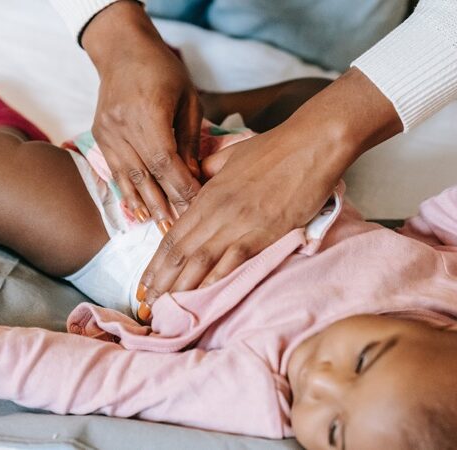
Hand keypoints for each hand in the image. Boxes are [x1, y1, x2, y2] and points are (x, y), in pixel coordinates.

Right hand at [84, 1, 201, 231]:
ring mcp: (106, 132)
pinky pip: (116, 171)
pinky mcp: (99, 136)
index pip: (166, 161)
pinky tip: (139, 213)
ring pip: (129, 177)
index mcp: (148, 112)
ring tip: (161, 230)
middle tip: (181, 230)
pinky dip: (129, 193)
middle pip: (147, 175)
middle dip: (166, 204)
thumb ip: (190, 140)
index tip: (198, 207)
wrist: (122, 50)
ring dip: (147, 206)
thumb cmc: (163, 71)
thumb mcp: (188, 100)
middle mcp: (122, 124)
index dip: (181, 188)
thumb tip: (194, 178)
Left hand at [135, 69, 401, 313]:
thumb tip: (194, 180)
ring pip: (200, 261)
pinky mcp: (264, 233)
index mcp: (208, 194)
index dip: (155, 263)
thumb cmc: (275, 148)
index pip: (173, 235)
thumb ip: (207, 171)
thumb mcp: (230, 156)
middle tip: (146, 305)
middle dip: (161, 282)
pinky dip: (215, 281)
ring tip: (164, 308)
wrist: (312, 145)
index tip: (144, 283)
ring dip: (180, 287)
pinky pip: (233, 261)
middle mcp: (217, 212)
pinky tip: (202, 298)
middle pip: (180, 253)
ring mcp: (239, 224)